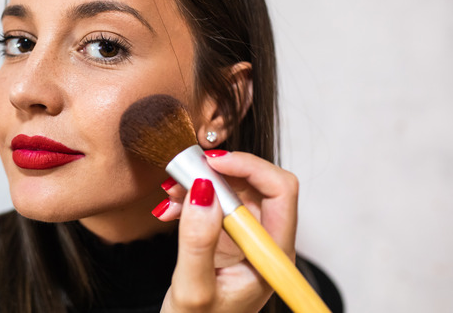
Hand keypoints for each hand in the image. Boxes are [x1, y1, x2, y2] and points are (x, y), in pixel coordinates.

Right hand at [154, 150, 299, 312]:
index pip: (281, 191)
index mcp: (272, 255)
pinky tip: (172, 209)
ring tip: (171, 195)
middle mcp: (266, 242)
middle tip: (185, 173)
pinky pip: (215, 202)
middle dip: (221, 171)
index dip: (250, 167)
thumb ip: (198, 242)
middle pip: (259, 183)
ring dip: (202, 183)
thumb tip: (202, 190)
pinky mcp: (228, 237)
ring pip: (234, 189)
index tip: (212, 163)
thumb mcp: (192, 289)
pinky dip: (193, 198)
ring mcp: (247, 238)